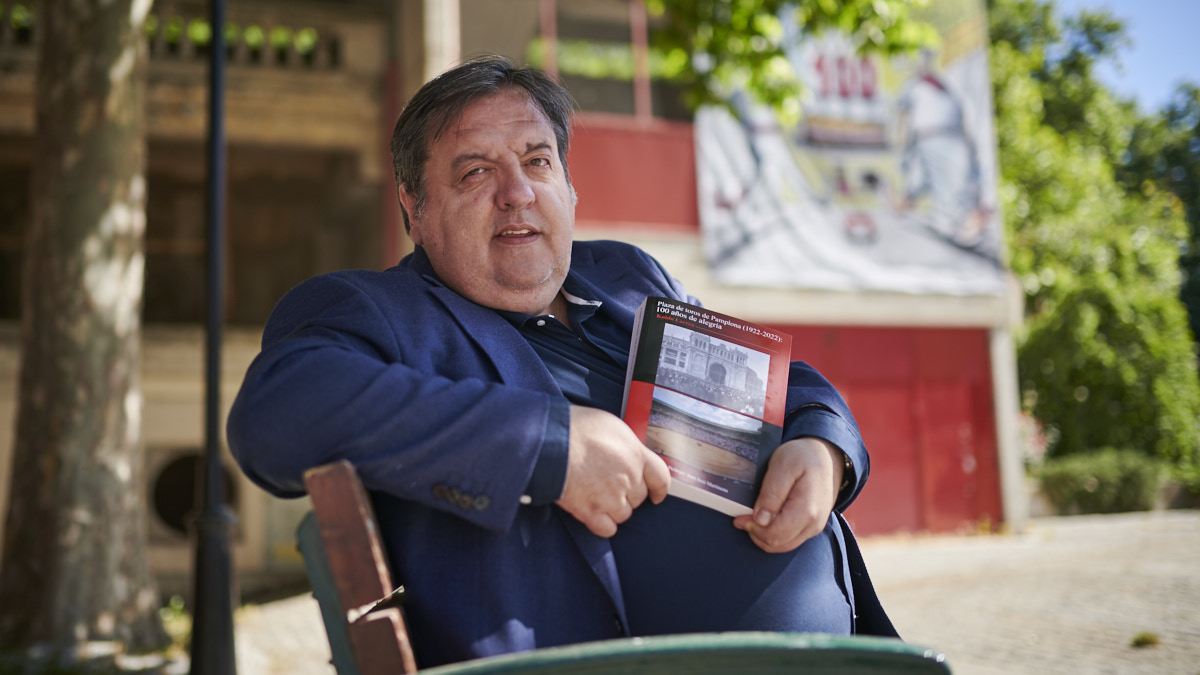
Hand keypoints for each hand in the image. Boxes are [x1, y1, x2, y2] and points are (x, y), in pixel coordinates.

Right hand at [556, 405, 670, 537]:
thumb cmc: (576, 427)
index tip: (657, 495)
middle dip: (629, 494)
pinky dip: (602, 524)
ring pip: (624, 514)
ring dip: (614, 509)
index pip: (661, 477)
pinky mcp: (590, 512)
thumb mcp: (611, 425)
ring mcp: (610, 497)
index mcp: (636, 454)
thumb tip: (629, 453)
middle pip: (639, 498)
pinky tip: (593, 514)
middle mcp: (628, 478)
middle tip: (611, 485)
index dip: (660, 489)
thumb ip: (626, 444)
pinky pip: (607, 529)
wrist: (549, 441)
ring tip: (598, 496)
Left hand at [733, 437, 843, 552]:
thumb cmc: (803, 457)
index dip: (753, 528)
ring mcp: (813, 527)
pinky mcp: (810, 527)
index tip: (739, 517)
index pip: (775, 534)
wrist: (825, 456)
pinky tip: (764, 518)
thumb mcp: (783, 466)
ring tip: (751, 517)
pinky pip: (788, 540)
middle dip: (756, 534)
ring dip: (763, 536)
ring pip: (782, 545)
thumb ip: (772, 494)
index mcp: (806, 510)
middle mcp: (813, 524)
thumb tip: (760, 520)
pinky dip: (773, 534)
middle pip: (777, 544)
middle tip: (742, 516)